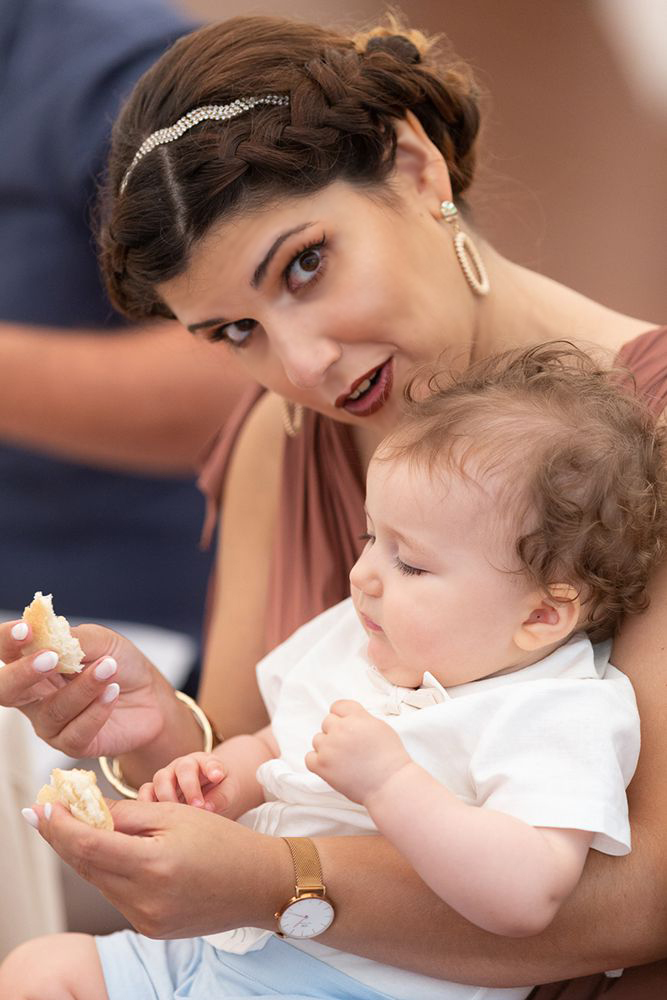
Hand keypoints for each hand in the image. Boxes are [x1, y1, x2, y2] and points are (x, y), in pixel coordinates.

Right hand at [0, 617, 167, 758]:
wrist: (150, 696)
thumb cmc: (119, 664)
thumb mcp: (102, 641)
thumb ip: (74, 639)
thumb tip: (49, 637)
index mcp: (34, 663)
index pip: (7, 652)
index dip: (7, 641)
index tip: (25, 629)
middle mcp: (34, 695)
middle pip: (7, 691)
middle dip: (23, 673)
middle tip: (52, 658)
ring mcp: (50, 723)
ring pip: (53, 710)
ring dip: (83, 687)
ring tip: (109, 668)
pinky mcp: (72, 744)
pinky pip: (76, 732)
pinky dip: (97, 710)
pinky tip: (112, 693)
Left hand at [30, 798, 283, 937]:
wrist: (259, 885)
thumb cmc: (224, 842)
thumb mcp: (176, 815)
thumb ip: (128, 814)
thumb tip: (89, 810)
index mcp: (153, 866)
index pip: (88, 846)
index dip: (60, 826)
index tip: (42, 806)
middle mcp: (144, 901)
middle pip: (87, 866)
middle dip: (64, 837)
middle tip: (48, 812)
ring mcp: (146, 920)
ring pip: (100, 881)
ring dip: (85, 854)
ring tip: (76, 826)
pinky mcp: (151, 929)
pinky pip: (118, 895)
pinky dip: (108, 871)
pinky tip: (109, 851)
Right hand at [138, 752, 231, 812]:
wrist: (210, 796)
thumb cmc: (222, 792)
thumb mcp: (229, 793)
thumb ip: (221, 797)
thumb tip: (207, 807)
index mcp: (205, 761)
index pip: (208, 761)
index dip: (211, 767)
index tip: (218, 776)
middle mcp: (184, 766)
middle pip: (182, 768)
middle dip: (189, 787)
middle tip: (198, 806)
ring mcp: (168, 776)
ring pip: (161, 779)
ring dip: (168, 797)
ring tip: (177, 816)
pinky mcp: (155, 790)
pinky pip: (145, 792)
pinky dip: (146, 804)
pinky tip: (154, 819)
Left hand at [305, 700, 410, 804]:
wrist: (390, 784)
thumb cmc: (390, 757)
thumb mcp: (380, 727)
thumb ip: (361, 718)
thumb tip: (348, 718)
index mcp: (356, 717)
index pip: (338, 706)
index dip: (342, 717)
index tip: (348, 727)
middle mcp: (340, 729)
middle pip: (327, 722)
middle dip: (336, 732)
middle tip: (349, 746)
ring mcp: (329, 747)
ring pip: (317, 739)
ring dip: (327, 747)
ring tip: (343, 758)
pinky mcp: (322, 766)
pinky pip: (309, 757)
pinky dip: (317, 762)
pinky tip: (331, 766)